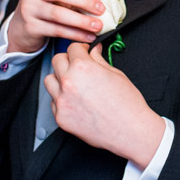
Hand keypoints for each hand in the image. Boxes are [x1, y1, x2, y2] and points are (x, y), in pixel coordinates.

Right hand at [7, 0, 105, 53]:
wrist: (21, 27)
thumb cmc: (45, 7)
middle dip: (84, 1)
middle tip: (101, 9)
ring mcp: (29, 8)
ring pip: (58, 14)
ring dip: (81, 21)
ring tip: (97, 26)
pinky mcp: (31, 26)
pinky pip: (57, 30)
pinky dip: (75, 34)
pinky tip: (88, 36)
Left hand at [45, 43, 164, 167]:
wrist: (130, 131)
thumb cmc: (127, 105)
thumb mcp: (116, 74)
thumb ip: (99, 60)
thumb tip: (93, 52)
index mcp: (83, 67)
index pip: (72, 48)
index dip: (80, 49)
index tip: (83, 52)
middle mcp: (69, 82)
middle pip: (57, 60)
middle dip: (68, 60)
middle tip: (78, 65)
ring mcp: (62, 101)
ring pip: (50, 81)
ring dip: (59, 78)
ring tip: (74, 84)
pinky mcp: (61, 117)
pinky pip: (54, 102)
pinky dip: (62, 99)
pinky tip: (75, 101)